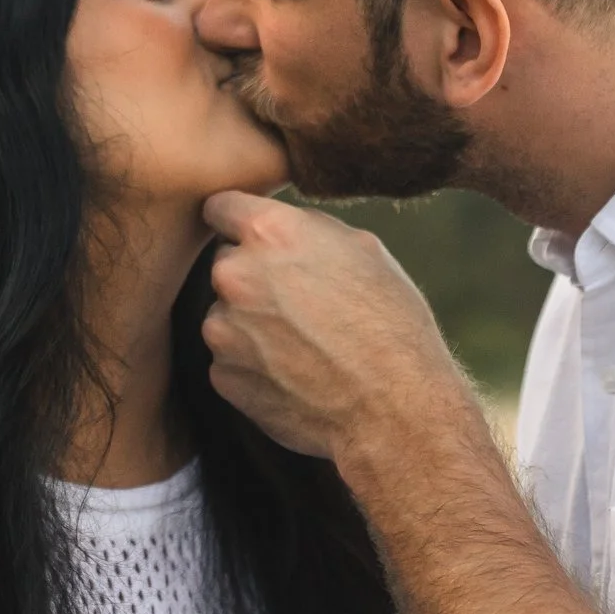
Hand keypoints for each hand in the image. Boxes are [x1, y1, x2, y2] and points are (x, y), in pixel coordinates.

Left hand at [200, 190, 480, 465]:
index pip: (220, 206)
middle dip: (253, 278)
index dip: (237, 220)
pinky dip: (254, 365)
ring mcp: (222, 330)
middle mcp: (234, 276)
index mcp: (269, 233)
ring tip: (306, 345)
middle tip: (300, 304)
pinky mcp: (222, 376)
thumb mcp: (363, 249)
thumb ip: (306, 230)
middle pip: (226, 264)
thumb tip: (281, 227)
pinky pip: (231, 360)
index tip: (248, 234)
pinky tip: (297, 374)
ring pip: (226, 315)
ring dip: (252, 324)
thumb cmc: (390, 323)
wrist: (394, 407)